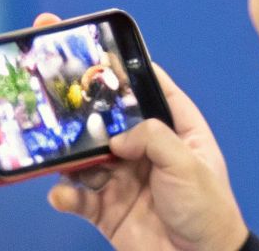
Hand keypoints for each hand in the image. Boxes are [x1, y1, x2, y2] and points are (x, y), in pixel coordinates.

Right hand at [34, 13, 250, 250]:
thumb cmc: (208, 211)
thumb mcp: (188, 165)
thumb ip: (152, 138)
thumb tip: (115, 137)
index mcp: (175, 129)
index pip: (148, 87)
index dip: (123, 68)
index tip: (95, 47)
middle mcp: (145, 150)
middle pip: (107, 119)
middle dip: (80, 106)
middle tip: (50, 86)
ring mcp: (123, 178)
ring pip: (85, 156)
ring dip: (68, 154)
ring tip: (52, 148)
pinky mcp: (107, 209)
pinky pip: (77, 196)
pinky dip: (65, 195)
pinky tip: (61, 194)